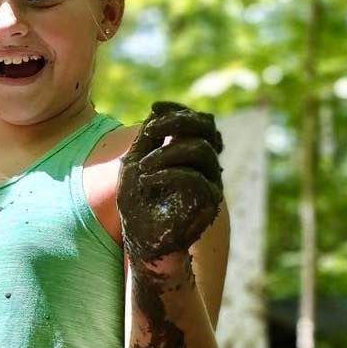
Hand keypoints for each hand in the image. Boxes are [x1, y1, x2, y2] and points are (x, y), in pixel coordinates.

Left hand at [118, 101, 223, 269]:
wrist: (142, 241)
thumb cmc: (137, 205)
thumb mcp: (136, 164)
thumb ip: (148, 141)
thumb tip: (156, 112)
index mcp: (191, 154)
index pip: (197, 121)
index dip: (178, 110)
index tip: (154, 106)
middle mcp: (205, 165)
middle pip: (207, 128)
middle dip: (178, 122)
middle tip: (150, 131)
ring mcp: (210, 183)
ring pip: (201, 150)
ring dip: (166, 153)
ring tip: (142, 167)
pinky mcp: (208, 203)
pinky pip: (194, 179)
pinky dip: (168, 175)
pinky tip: (146, 181)